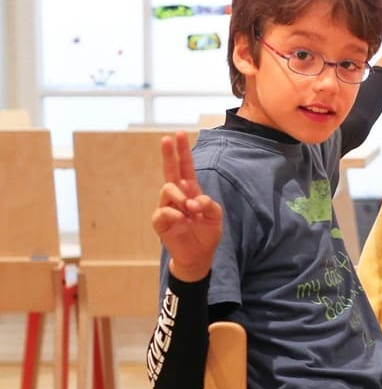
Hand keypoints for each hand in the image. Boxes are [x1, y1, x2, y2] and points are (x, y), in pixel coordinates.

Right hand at [152, 130, 221, 282]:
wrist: (198, 255)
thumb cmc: (206, 233)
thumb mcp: (215, 217)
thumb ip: (209, 205)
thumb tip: (195, 199)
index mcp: (191, 191)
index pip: (185, 167)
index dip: (183, 151)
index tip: (179, 133)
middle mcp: (177, 195)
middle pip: (170, 170)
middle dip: (169, 154)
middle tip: (167, 138)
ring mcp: (166, 206)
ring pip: (168, 189)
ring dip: (181, 197)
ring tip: (190, 210)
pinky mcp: (160, 220)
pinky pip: (164, 211)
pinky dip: (175, 214)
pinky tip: (181, 220)